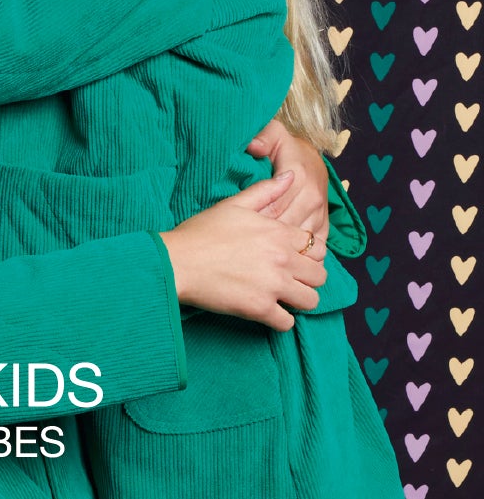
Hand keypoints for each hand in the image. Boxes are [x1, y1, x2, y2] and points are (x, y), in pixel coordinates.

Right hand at [162, 173, 327, 330]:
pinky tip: (268, 313)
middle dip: (308, 279)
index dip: (309, 254)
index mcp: (279, 233)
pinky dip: (280, 321)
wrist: (177, 261)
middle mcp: (282, 259)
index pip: (318, 247)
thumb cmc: (202, 232)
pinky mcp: (259, 309)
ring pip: (311, 300)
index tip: (295, 259)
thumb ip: (267, 190)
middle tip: (292, 281)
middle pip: (320, 276)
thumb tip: (291, 176)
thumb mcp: (235, 204)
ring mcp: (273, 286)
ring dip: (299, 301)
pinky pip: (287, 323)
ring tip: (283, 299)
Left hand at [247, 118, 329, 257]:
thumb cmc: (286, 149)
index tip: (238, 229)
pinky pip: (312, 247)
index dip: (254, 221)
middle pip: (283, 226)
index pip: (273, 206)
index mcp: (298, 177)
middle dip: (263, 238)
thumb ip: (263, 138)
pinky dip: (297, 256)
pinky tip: (280, 263)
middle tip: (242, 247)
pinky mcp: (324, 226)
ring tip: (257, 257)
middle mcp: (312, 196)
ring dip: (278, 250)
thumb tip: (254, 145)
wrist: (311, 158)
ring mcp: (320, 213)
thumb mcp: (273, 135)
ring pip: (297, 240)